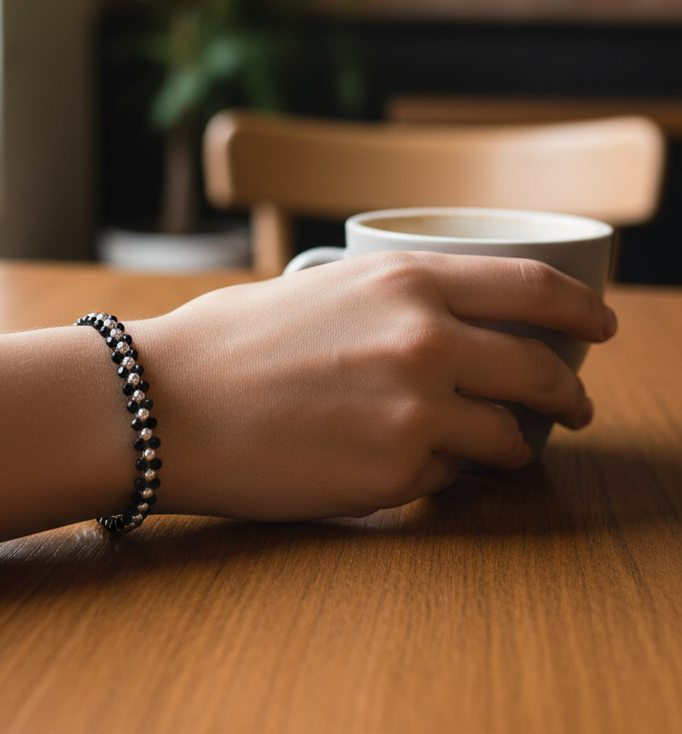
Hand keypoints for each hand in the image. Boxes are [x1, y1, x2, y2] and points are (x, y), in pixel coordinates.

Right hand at [132, 251, 615, 520]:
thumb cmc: (230, 341)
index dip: (580, 311)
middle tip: (569, 405)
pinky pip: (449, 481)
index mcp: (407, 281)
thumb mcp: (324, 288)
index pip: (534, 289)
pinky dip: (441, 475)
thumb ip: (397, 301)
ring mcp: (416, 414)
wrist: (166, 402)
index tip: (598, 329)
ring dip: (508, 445)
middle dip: (567, 394)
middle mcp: (426, 342)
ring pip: (508, 440)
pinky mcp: (394, 478)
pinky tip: (402, 464)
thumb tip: (451, 325)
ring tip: (487, 447)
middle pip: (540, 372)